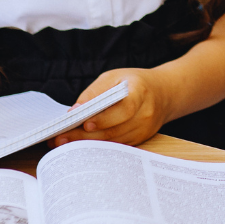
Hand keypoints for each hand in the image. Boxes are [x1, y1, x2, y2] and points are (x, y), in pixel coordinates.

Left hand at [52, 68, 172, 146]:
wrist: (163, 94)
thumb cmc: (134, 83)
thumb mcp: (114, 77)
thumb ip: (95, 92)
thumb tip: (75, 110)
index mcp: (141, 92)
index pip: (124, 109)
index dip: (105, 118)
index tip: (85, 123)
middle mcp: (145, 114)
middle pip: (114, 129)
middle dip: (85, 135)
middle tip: (61, 138)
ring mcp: (144, 130)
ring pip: (113, 141)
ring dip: (87, 143)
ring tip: (64, 143)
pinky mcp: (139, 140)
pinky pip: (115, 146)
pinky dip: (96, 146)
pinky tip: (79, 145)